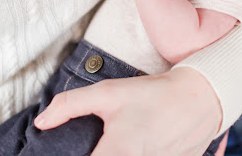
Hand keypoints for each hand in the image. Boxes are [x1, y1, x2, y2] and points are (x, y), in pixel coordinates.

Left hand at [33, 67, 222, 155]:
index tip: (60, 151)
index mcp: (117, 155)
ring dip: (110, 155)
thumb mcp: (108, 93)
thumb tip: (41, 123)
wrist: (200, 100)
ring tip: (112, 143)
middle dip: (95, 153)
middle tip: (94, 144)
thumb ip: (69, 106)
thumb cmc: (154, 96)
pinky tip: (133, 147)